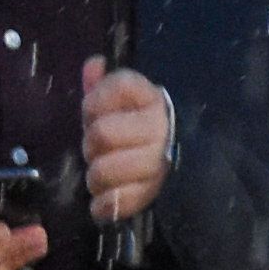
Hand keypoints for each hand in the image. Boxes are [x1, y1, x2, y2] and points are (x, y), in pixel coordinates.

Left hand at [81, 61, 174, 224]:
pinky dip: (103, 205)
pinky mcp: (151, 196)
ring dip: (95, 177)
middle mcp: (159, 128)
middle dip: (92, 145)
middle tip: (99, 151)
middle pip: (101, 134)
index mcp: (152, 99)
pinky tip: (105, 200)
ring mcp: (157, 163)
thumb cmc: (138, 133)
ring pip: (102, 171)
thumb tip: (93, 64)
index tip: (96, 114)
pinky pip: (113, 202)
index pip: (117, 88)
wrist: (176, 169)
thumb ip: (103, 85)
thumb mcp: (122, 106)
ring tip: (104, 175)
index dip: (95, 103)